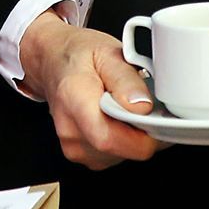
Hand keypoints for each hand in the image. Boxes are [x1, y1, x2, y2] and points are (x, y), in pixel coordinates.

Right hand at [18, 12, 162, 167]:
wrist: (53, 60)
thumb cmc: (78, 55)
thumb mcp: (108, 53)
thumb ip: (126, 80)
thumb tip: (142, 107)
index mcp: (74, 99)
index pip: (109, 139)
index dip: (142, 135)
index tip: (155, 117)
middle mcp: (69, 129)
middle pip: (120, 150)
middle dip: (141, 132)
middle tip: (141, 105)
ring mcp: (73, 146)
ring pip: (120, 156)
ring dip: (132, 137)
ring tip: (124, 109)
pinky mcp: (81, 154)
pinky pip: (113, 156)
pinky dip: (123, 141)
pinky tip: (116, 119)